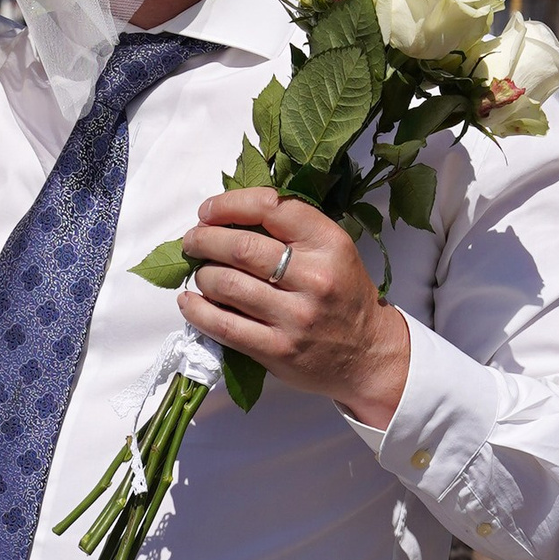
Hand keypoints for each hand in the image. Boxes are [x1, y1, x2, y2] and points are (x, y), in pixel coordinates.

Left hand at [177, 190, 410, 431]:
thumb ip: (290, 231)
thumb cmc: (343, 295)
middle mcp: (315, 277)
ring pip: (227, 284)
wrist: (369, 354)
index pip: (271, 208)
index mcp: (329, 243)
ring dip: (202, 275)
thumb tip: (226, 218)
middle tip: (192, 241)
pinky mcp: (278, 350)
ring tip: (200, 273)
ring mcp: (295, 316)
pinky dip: (197, 311)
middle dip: (204, 239)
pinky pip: (224, 326)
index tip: (208, 212)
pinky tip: (189, 303)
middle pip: (241, 247)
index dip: (229, 205)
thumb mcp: (333, 251)